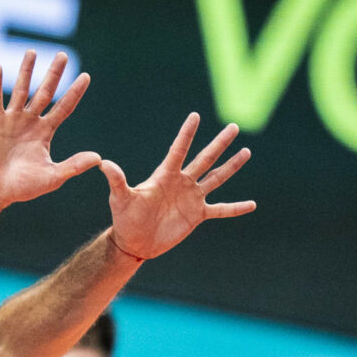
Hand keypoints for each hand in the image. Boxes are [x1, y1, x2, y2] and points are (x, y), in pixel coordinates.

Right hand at [0, 51, 98, 210]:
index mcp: (45, 132)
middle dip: (54, 74)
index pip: (64, 107)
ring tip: (31, 51)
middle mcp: (30, 122)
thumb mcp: (51, 177)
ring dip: (26, 71)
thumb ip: (73, 166)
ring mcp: (12, 120)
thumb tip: (98, 158)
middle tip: (62, 54)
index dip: (74, 93)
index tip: (85, 76)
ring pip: (21, 90)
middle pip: (45, 92)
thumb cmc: (21, 188)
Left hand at [102, 114, 253, 261]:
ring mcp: (191, 197)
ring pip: (216, 178)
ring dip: (231, 166)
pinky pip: (220, 209)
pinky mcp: (197, 215)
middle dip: (219, 144)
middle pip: (205, 158)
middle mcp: (182, 182)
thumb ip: (117, 181)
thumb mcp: (120, 198)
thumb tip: (103, 164)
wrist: (133, 241)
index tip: (195, 115)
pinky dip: (235, 208)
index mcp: (165, 175)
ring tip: (246, 152)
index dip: (186, 134)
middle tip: (234, 127)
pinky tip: (252, 204)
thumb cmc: (125, 218)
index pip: (179, 150)